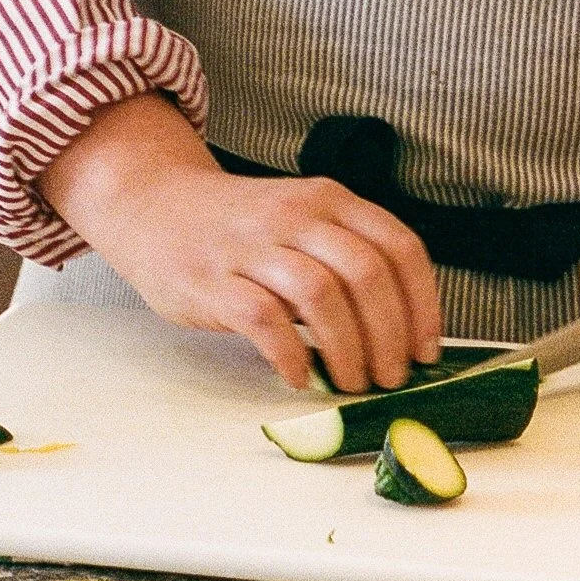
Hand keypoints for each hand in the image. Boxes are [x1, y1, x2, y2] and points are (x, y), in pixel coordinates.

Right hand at [41, 93, 444, 392]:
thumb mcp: (299, 219)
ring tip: (351, 381)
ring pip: (321, 295)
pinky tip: (297, 377)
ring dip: (348, 349)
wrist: (153, 203)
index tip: (426, 349)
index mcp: (328, 199)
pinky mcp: (214, 280)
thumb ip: (342, 256)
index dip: (422, 304)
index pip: (399, 246)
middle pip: (367, 273)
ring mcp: (253, 246)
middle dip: (389, 336)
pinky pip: (263, 319)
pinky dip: (289, 355)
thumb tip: (396, 331)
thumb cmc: (239, 225)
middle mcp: (296, 214)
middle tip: (391, 377)